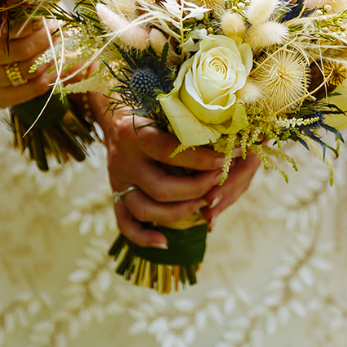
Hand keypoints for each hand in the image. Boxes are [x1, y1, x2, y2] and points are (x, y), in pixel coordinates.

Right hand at [0, 18, 74, 107]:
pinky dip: (43, 83)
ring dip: (50, 58)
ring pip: (27, 74)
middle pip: (22, 52)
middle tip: (59, 25)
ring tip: (64, 44)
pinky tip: (56, 72)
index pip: (8, 31)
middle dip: (46, 36)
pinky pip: (23, 95)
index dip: (33, 21)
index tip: (48, 11)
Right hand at [100, 105, 260, 247]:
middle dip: (197, 189)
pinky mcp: (115, 193)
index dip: (202, 160)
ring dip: (179, 212)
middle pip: (161, 188)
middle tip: (218, 180)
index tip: (227, 157)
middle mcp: (124, 159)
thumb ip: (189, 118)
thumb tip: (235, 130)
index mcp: (136, 133)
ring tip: (204, 204)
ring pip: (145, 210)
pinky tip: (165, 242)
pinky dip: (143, 237)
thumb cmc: (148, 104)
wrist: (111, 110)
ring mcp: (118, 180)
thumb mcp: (165, 103)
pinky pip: (124, 223)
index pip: (170, 152)